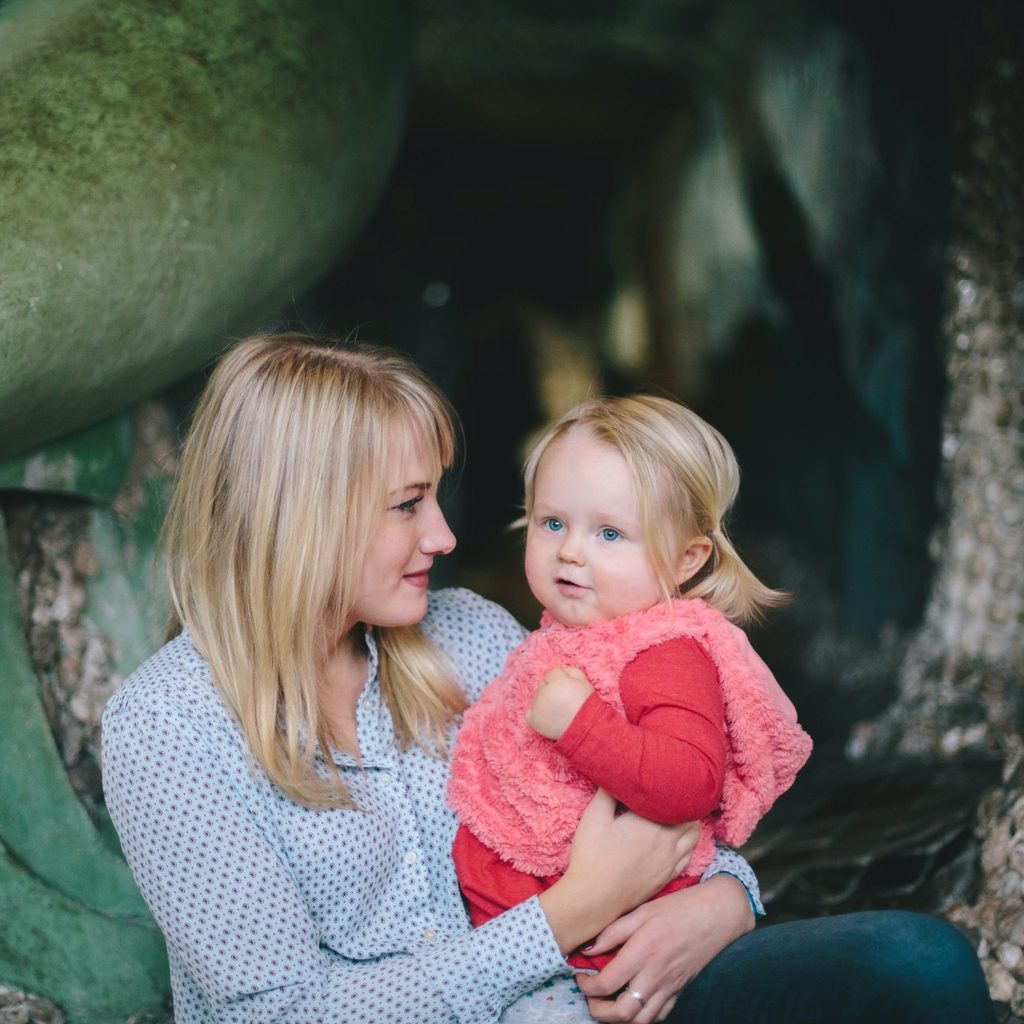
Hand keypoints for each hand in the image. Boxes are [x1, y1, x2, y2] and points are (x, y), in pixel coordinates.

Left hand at [526, 666, 593, 739]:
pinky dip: (536, 714)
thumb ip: (571, 671)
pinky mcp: (533, 720)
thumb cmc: (587, 706)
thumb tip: (561, 669)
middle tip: (564, 702)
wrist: (586, 730)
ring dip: (544, 701)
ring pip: (536, 698)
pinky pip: (530, 712)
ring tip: (558, 711)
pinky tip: (549, 717)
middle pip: (542, 685)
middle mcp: (544, 692)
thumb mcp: (584, 683)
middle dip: (551, 690)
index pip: (552, 674)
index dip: (561, 681)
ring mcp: (537, 706)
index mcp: (556, 681)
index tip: (569, 690)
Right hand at [539, 791, 698, 954]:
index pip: (676, 799)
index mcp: (652, 822)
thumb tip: (618, 773)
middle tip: (675, 793)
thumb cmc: (592, 855)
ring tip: (678, 813)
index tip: (667, 778)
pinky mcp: (667, 876)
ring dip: (690, 823)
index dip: (675, 787)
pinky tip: (677, 840)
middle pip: (691, 816)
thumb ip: (608, 792)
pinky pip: (688, 856)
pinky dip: (688, 844)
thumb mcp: (594, 816)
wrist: (594, 899)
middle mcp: (668, 841)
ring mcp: (670, 861)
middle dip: (686, 803)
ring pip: (694, 837)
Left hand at [576, 875, 754, 1021]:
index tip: (580, 976)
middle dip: (599, 1012)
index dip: (586, 986)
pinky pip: (659, 1016)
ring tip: (607, 1004)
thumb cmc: (678, 908)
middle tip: (590, 998)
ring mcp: (669, 987)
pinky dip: (642, 1016)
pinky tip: (633, 1002)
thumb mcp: (641, 911)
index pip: (606, 983)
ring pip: (641, 1021)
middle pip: (622, 1013)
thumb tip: (586, 949)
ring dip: (619, 1019)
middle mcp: (655, 975)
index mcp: (642, 952)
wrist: (716, 915)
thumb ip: (612, 932)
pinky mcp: (680, 991)